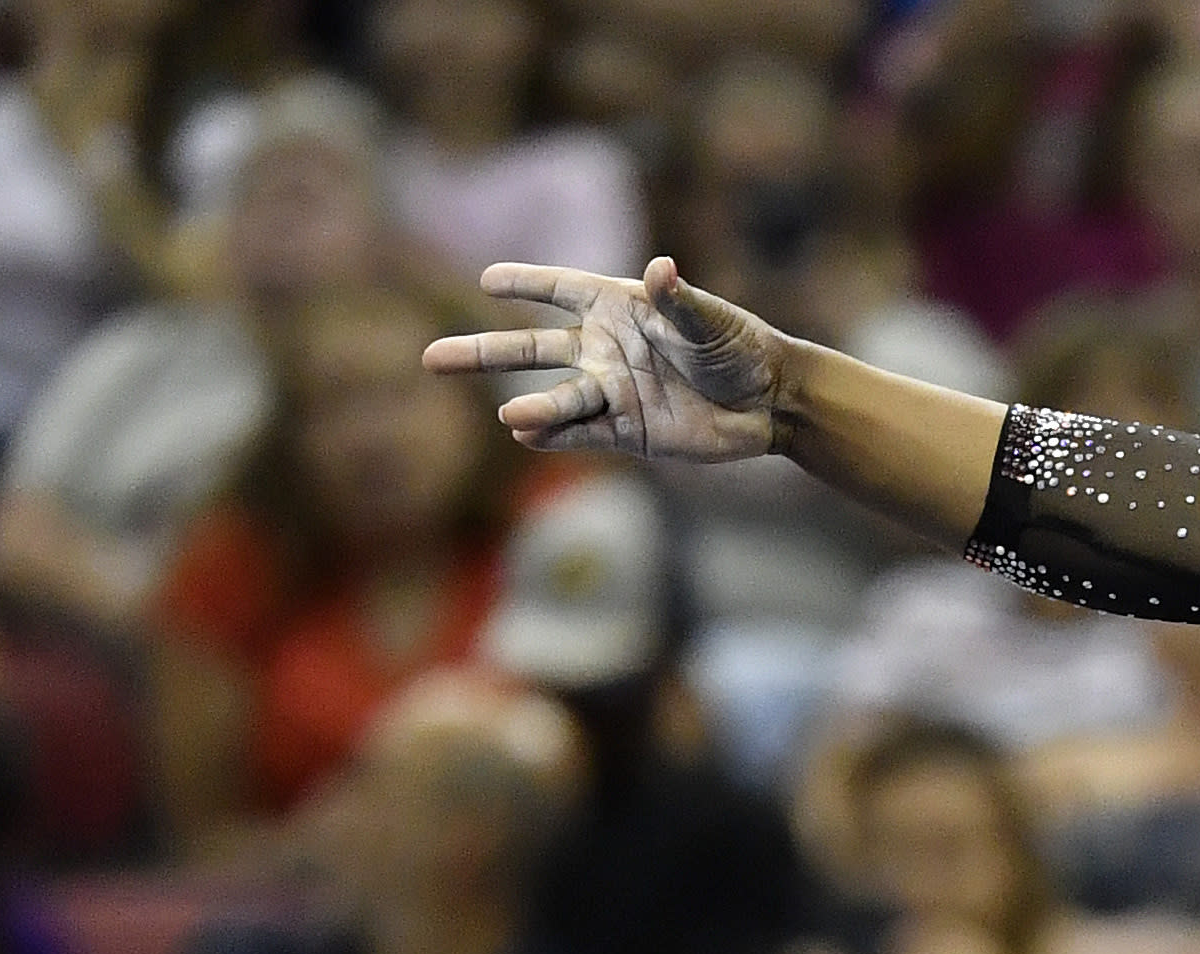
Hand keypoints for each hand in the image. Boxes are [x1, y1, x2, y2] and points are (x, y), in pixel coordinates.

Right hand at [424, 256, 785, 463]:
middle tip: (431, 359)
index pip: (558, 289)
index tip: (487, 280)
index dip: (525, 283)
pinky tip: (528, 437)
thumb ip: (679, 301)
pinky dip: (559, 437)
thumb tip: (660, 270)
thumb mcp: (709, 320)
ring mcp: (612, 391)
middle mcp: (602, 348)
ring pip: (558, 399)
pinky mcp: (630, 431)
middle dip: (484, 354)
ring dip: (532, 407)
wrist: (768, 401)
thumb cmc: (737, 345)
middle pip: (532, 349)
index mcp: (615, 307)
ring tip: (507, 416)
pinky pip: (586, 435)